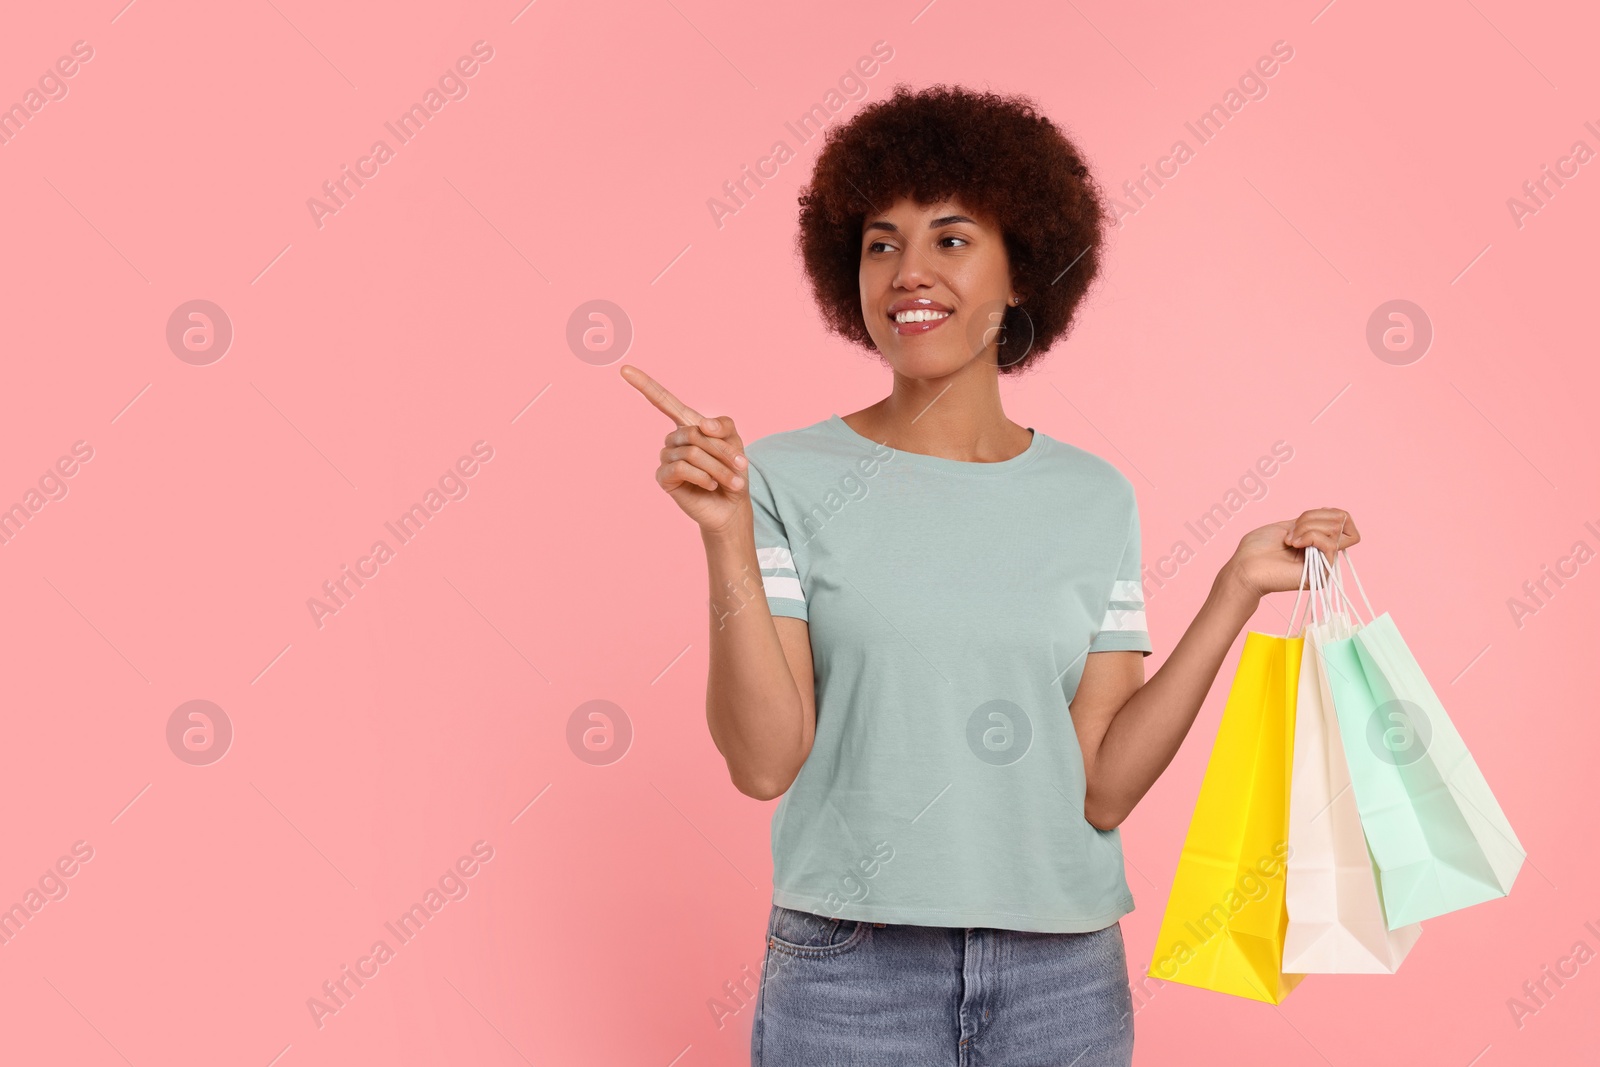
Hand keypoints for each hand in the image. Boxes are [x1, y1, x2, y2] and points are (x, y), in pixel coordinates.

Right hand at [620, 364, 751, 537]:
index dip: (644, 385)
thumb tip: (703, 425)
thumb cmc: (732, 472)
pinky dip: (702, 476)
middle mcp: (674, 439)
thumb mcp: (736, 442)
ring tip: (732, 481)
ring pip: (691, 452)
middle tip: (741, 465)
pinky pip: (680, 468)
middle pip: (694, 432)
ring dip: (717, 467)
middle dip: (721, 450)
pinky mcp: (664, 478)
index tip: (624, 369)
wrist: (732, 507)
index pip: (664, 401)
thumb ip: (723, 426)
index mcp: (688, 425)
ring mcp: (667, 458)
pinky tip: (710, 485)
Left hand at [1226, 508, 1360, 598]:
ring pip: (1334, 529)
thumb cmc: (1257, 548)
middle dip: (1310, 518)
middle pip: (1338, 521)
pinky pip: (1329, 544)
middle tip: (1290, 532)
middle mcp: (1324, 551)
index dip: (1327, 512)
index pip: (1342, 518)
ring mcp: (1324, 562)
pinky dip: (1310, 537)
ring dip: (1306, 528)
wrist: (1245, 568)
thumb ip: (1311, 521)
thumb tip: (1332, 513)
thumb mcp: (1287, 525)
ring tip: (1289, 540)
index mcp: (1316, 540)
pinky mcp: (1322, 572)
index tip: (1303, 519)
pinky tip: (1293, 544)